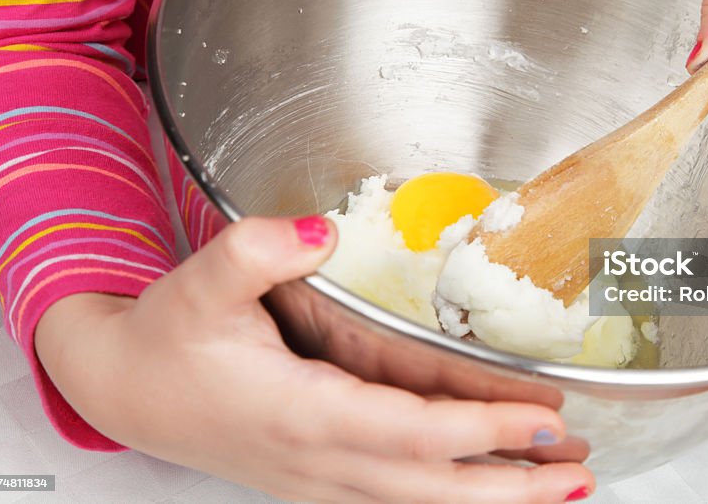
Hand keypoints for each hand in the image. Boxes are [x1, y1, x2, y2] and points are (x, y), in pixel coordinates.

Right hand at [35, 216, 592, 502]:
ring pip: (420, 503)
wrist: (128, 389)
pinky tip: (486, 491)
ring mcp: (319, 479)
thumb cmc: (168, 340)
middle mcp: (319, 457)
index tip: (544, 418)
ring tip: (558, 490)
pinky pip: (397, 501)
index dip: (482, 426)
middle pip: (432, 485)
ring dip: (493, 501)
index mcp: (302, 410)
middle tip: (579, 476)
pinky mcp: (319, 481)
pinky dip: (451, 501)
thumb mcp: (200, 281)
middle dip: (512, 485)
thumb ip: (256, 250)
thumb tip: (318, 230)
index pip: (412, 428)